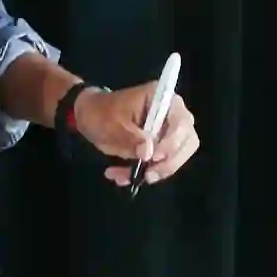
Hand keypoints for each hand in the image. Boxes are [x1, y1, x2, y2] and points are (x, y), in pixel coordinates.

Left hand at [83, 76, 201, 192]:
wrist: (89, 117)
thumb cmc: (101, 113)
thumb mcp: (110, 125)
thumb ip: (130, 138)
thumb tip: (148, 153)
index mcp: (162, 99)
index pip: (182, 120)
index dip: (173, 141)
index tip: (154, 157)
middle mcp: (172, 114)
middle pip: (187, 141)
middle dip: (169, 162)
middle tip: (148, 175)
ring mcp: (168, 131)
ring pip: (177, 157)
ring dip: (156, 171)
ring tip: (127, 177)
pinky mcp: (161, 147)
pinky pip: (162, 164)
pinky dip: (144, 174)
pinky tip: (122, 176)